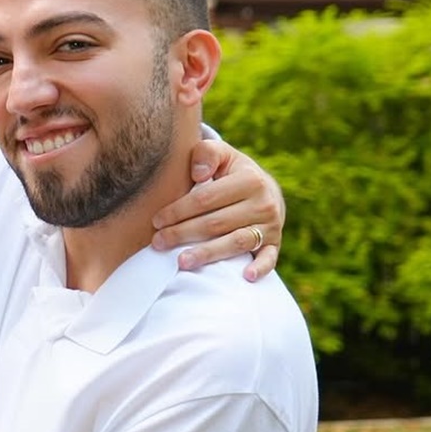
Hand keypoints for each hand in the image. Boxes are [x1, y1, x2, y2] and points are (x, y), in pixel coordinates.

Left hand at [151, 138, 284, 281]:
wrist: (264, 189)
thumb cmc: (231, 173)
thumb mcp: (221, 155)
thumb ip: (206, 154)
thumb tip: (197, 173)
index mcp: (249, 179)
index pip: (206, 199)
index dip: (178, 210)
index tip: (156, 221)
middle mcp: (263, 203)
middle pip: (216, 223)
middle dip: (183, 234)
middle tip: (158, 243)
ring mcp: (270, 225)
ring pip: (236, 242)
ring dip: (208, 254)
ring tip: (181, 262)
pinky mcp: (274, 243)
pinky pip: (270, 258)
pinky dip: (260, 268)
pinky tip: (246, 277)